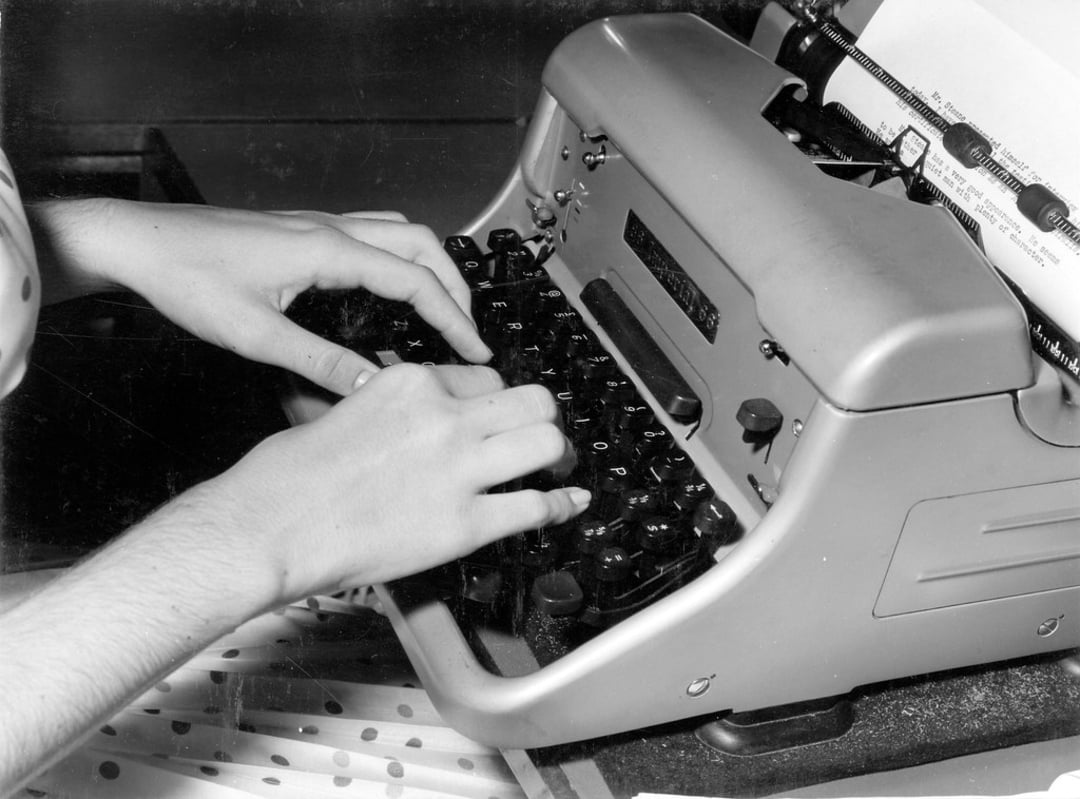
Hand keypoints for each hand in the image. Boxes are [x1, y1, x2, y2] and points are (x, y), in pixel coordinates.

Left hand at [32, 199, 491, 394]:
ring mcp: (318, 223)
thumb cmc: (189, 281)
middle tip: (469, 333)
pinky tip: (391, 285)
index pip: (416, 281)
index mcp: (329, 250)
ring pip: (400, 231)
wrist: (140, 241)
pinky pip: (373, 232)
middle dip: (455, 287)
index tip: (477, 352)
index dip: (454, 319)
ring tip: (444, 308)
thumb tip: (374, 389)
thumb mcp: (255, 334)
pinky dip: (401, 257)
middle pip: (421, 244)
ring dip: (431, 266)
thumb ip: (321, 362)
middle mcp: (332, 228)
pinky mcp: (303, 228)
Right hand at [204, 364, 589, 599]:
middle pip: (531, 398)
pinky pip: (536, 507)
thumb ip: (389, 407)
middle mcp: (444, 417)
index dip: (491, 399)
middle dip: (539, 415)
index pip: (482, 376)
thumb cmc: (287, 476)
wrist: (270, 527)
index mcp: (412, 382)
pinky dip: (561, 505)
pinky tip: (570, 503)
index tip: (492, 414)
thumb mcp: (340, 409)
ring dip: (554, 454)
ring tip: (553, 465)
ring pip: (546, 442)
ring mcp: (460, 470)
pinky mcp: (464, 523)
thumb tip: (409, 416)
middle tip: (537, 432)